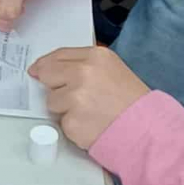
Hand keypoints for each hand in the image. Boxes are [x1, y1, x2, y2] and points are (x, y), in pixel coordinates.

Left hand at [28, 46, 148, 148]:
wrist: (146, 129)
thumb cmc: (131, 101)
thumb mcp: (112, 69)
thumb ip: (83, 64)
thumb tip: (49, 67)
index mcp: (94, 57)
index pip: (57, 56)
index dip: (45, 64)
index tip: (37, 70)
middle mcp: (82, 74)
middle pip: (47, 75)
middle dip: (54, 86)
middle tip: (73, 96)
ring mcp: (75, 98)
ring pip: (51, 101)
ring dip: (64, 109)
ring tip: (90, 112)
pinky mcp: (72, 122)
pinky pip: (60, 122)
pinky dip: (72, 125)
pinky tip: (91, 124)